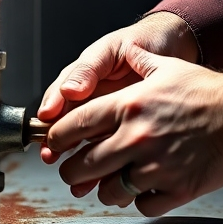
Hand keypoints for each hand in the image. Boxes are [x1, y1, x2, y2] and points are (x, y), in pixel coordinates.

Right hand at [37, 12, 197, 162]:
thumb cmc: (142, 42)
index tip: (47, 119)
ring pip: (85, 144)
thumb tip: (69, 90)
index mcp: (83, 78)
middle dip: (57, 142)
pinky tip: (102, 181)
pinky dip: (105, 168)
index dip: (51, 109)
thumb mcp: (114, 48)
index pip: (59, 95)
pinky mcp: (125, 132)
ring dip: (78, 161)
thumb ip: (91, 68)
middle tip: (51, 154)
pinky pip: (110, 152)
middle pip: (66, 125)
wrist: (175, 48)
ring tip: (74, 177)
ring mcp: (108, 117)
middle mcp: (91, 100)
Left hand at [45, 45, 222, 215]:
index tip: (54, 144)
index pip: (74, 126)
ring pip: (109, 191)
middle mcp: (135, 138)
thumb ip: (140, 63)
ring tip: (115, 180)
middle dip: (73, 170)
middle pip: (82, 166)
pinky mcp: (175, 190)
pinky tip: (148, 188)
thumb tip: (128, 53)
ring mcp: (154, 167)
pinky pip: (142, 206)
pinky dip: (141, 200)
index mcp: (129, 106)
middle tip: (75, 170)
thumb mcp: (169, 67)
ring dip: (108, 188)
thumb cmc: (208, 92)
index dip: (57, 138)